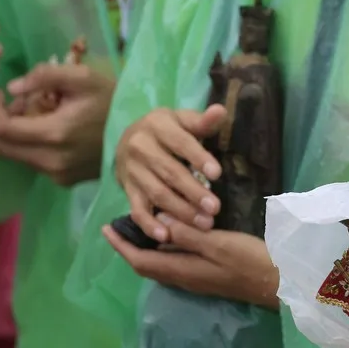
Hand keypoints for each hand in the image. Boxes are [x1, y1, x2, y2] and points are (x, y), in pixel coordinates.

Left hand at [0, 64, 115, 185]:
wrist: (141, 135)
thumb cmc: (113, 102)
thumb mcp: (83, 77)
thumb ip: (44, 76)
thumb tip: (13, 88)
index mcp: (53, 133)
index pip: (2, 129)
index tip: (2, 94)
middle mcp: (51, 160)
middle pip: (1, 147)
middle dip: (3, 123)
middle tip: (22, 105)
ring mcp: (58, 174)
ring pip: (17, 156)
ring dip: (19, 134)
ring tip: (42, 115)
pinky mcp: (64, 181)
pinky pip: (34, 163)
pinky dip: (34, 146)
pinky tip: (55, 131)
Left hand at [101, 214, 279, 308]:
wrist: (278, 283)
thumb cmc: (249, 260)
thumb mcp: (217, 243)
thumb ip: (187, 234)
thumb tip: (158, 222)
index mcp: (181, 270)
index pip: (140, 260)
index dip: (121, 245)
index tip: (106, 228)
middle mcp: (183, 278)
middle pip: (147, 264)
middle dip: (131, 245)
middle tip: (122, 222)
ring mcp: (196, 278)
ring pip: (162, 263)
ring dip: (148, 246)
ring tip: (144, 222)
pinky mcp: (208, 275)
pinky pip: (176, 261)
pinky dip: (167, 247)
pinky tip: (175, 232)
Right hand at [115, 106, 225, 243]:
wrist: (130, 138)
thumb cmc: (168, 129)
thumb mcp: (183, 120)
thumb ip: (202, 121)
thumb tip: (221, 111)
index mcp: (158, 125)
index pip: (181, 143)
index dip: (198, 158)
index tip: (217, 174)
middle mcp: (140, 147)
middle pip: (170, 172)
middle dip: (193, 192)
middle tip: (215, 208)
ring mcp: (132, 170)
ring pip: (157, 193)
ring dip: (180, 211)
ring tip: (204, 224)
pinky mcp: (127, 189)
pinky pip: (137, 209)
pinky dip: (150, 224)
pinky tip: (166, 236)